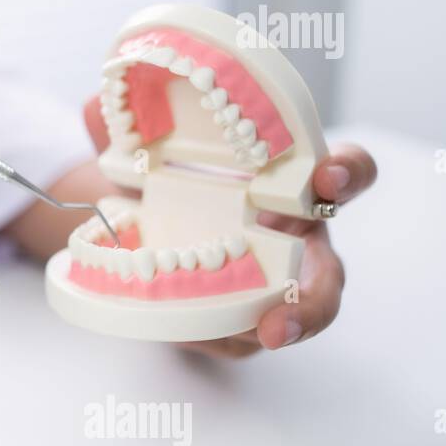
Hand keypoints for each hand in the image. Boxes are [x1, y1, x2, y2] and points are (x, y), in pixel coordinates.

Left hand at [82, 96, 377, 357]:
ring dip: (254, 333)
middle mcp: (292, 241)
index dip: (348, 173)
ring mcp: (270, 288)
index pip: (345, 173)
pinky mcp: (238, 324)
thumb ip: (124, 121)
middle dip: (314, 303)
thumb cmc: (167, 177)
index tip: (327, 176)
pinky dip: (209, 337)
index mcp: (290, 185)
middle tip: (281, 319)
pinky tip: (178, 330)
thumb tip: (97, 105)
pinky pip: (234, 339)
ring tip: (227, 335)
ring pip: (281, 321)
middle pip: (328, 279)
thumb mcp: (145, 146)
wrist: (136, 224)